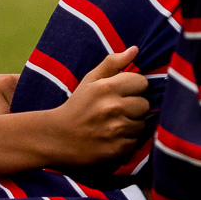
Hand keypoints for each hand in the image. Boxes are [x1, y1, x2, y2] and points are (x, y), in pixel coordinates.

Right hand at [44, 48, 149, 165]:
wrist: (55, 138)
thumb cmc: (77, 106)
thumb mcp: (90, 80)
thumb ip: (113, 63)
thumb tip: (135, 49)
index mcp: (106, 88)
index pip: (142, 83)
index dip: (134, 88)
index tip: (122, 94)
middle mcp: (112, 108)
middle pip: (145, 104)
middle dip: (134, 107)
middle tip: (117, 111)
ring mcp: (114, 130)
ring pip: (142, 124)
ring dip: (132, 124)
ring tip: (115, 125)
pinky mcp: (115, 150)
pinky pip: (136, 141)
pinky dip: (128, 140)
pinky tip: (113, 138)